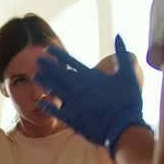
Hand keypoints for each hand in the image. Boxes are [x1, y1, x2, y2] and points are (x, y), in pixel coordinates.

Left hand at [34, 35, 149, 154]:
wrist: (123, 128)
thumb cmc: (128, 101)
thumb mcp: (128, 74)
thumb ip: (122, 54)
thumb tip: (119, 35)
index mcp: (90, 76)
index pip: (70, 61)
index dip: (57, 54)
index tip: (47, 49)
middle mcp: (78, 88)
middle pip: (58, 74)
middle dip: (47, 66)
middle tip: (37, 59)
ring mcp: (73, 103)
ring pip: (54, 89)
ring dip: (45, 82)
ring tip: (35, 76)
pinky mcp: (71, 119)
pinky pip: (55, 110)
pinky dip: (47, 105)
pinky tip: (40, 102)